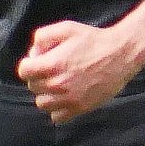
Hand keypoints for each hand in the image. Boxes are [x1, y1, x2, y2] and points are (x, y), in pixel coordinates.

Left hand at [15, 21, 144, 123]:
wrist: (120, 54)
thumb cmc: (93, 40)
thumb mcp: (66, 28)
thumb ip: (42, 36)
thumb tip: (33, 53)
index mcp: (52, 65)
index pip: (24, 71)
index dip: (29, 64)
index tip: (38, 61)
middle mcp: (57, 84)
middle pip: (33, 86)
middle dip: (39, 77)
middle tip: (53, 69)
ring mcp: (68, 99)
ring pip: (42, 103)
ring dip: (46, 94)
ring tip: (57, 84)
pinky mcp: (80, 108)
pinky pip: (57, 117)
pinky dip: (57, 109)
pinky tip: (65, 97)